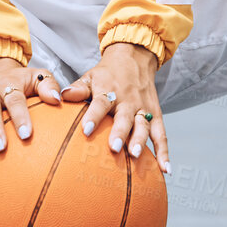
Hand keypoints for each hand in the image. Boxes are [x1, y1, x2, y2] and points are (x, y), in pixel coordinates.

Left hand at [62, 42, 169, 173]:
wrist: (135, 57)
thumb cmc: (107, 74)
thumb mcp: (91, 76)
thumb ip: (78, 88)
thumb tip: (62, 96)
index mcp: (109, 91)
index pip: (100, 103)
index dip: (93, 116)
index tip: (85, 130)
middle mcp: (128, 100)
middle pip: (124, 118)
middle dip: (120, 133)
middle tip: (115, 148)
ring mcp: (143, 108)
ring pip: (144, 125)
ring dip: (141, 141)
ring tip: (136, 156)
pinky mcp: (155, 114)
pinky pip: (161, 134)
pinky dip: (164, 152)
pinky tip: (165, 169)